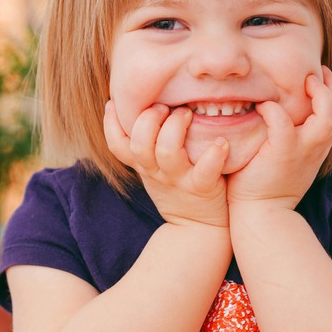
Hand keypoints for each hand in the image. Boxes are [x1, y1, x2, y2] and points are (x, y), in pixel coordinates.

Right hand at [104, 101, 230, 227]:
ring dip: (176, 128)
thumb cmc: (178, 189)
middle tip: (165, 106)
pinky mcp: (202, 188)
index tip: (114, 102)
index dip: (110, 124)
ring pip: (167, 152)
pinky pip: (205, 171)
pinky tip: (221, 142)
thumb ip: (147, 144)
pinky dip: (214, 154)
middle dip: (149, 119)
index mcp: (144, 165)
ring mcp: (178, 180)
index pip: (117, 145)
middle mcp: (156, 171)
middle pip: (139, 144)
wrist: (198, 229)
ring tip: (188, 114)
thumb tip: (142, 107)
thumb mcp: (154, 170)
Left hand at [226, 67, 331, 209]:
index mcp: (319, 145)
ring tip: (304, 82)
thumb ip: (294, 135)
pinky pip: (283, 122)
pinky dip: (274, 109)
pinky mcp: (282, 153)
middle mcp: (316, 147)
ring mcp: (302, 150)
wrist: (261, 215)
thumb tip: (282, 108)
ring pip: (328, 117)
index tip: (321, 76)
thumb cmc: (267, 182)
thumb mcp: (290, 156)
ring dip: (319, 94)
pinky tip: (263, 107)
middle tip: (316, 73)